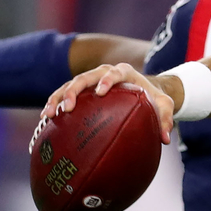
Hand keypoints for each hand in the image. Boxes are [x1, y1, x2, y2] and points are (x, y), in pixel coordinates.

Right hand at [42, 62, 174, 143]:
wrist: (143, 90)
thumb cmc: (154, 97)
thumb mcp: (164, 105)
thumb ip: (166, 119)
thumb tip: (165, 139)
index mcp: (124, 72)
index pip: (114, 73)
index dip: (106, 80)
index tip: (100, 92)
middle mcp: (103, 73)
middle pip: (85, 77)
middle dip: (73, 91)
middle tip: (66, 108)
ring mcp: (90, 80)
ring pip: (69, 85)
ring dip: (57, 98)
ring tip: (48, 115)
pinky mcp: (82, 90)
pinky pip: (64, 95)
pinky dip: (54, 105)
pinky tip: (45, 122)